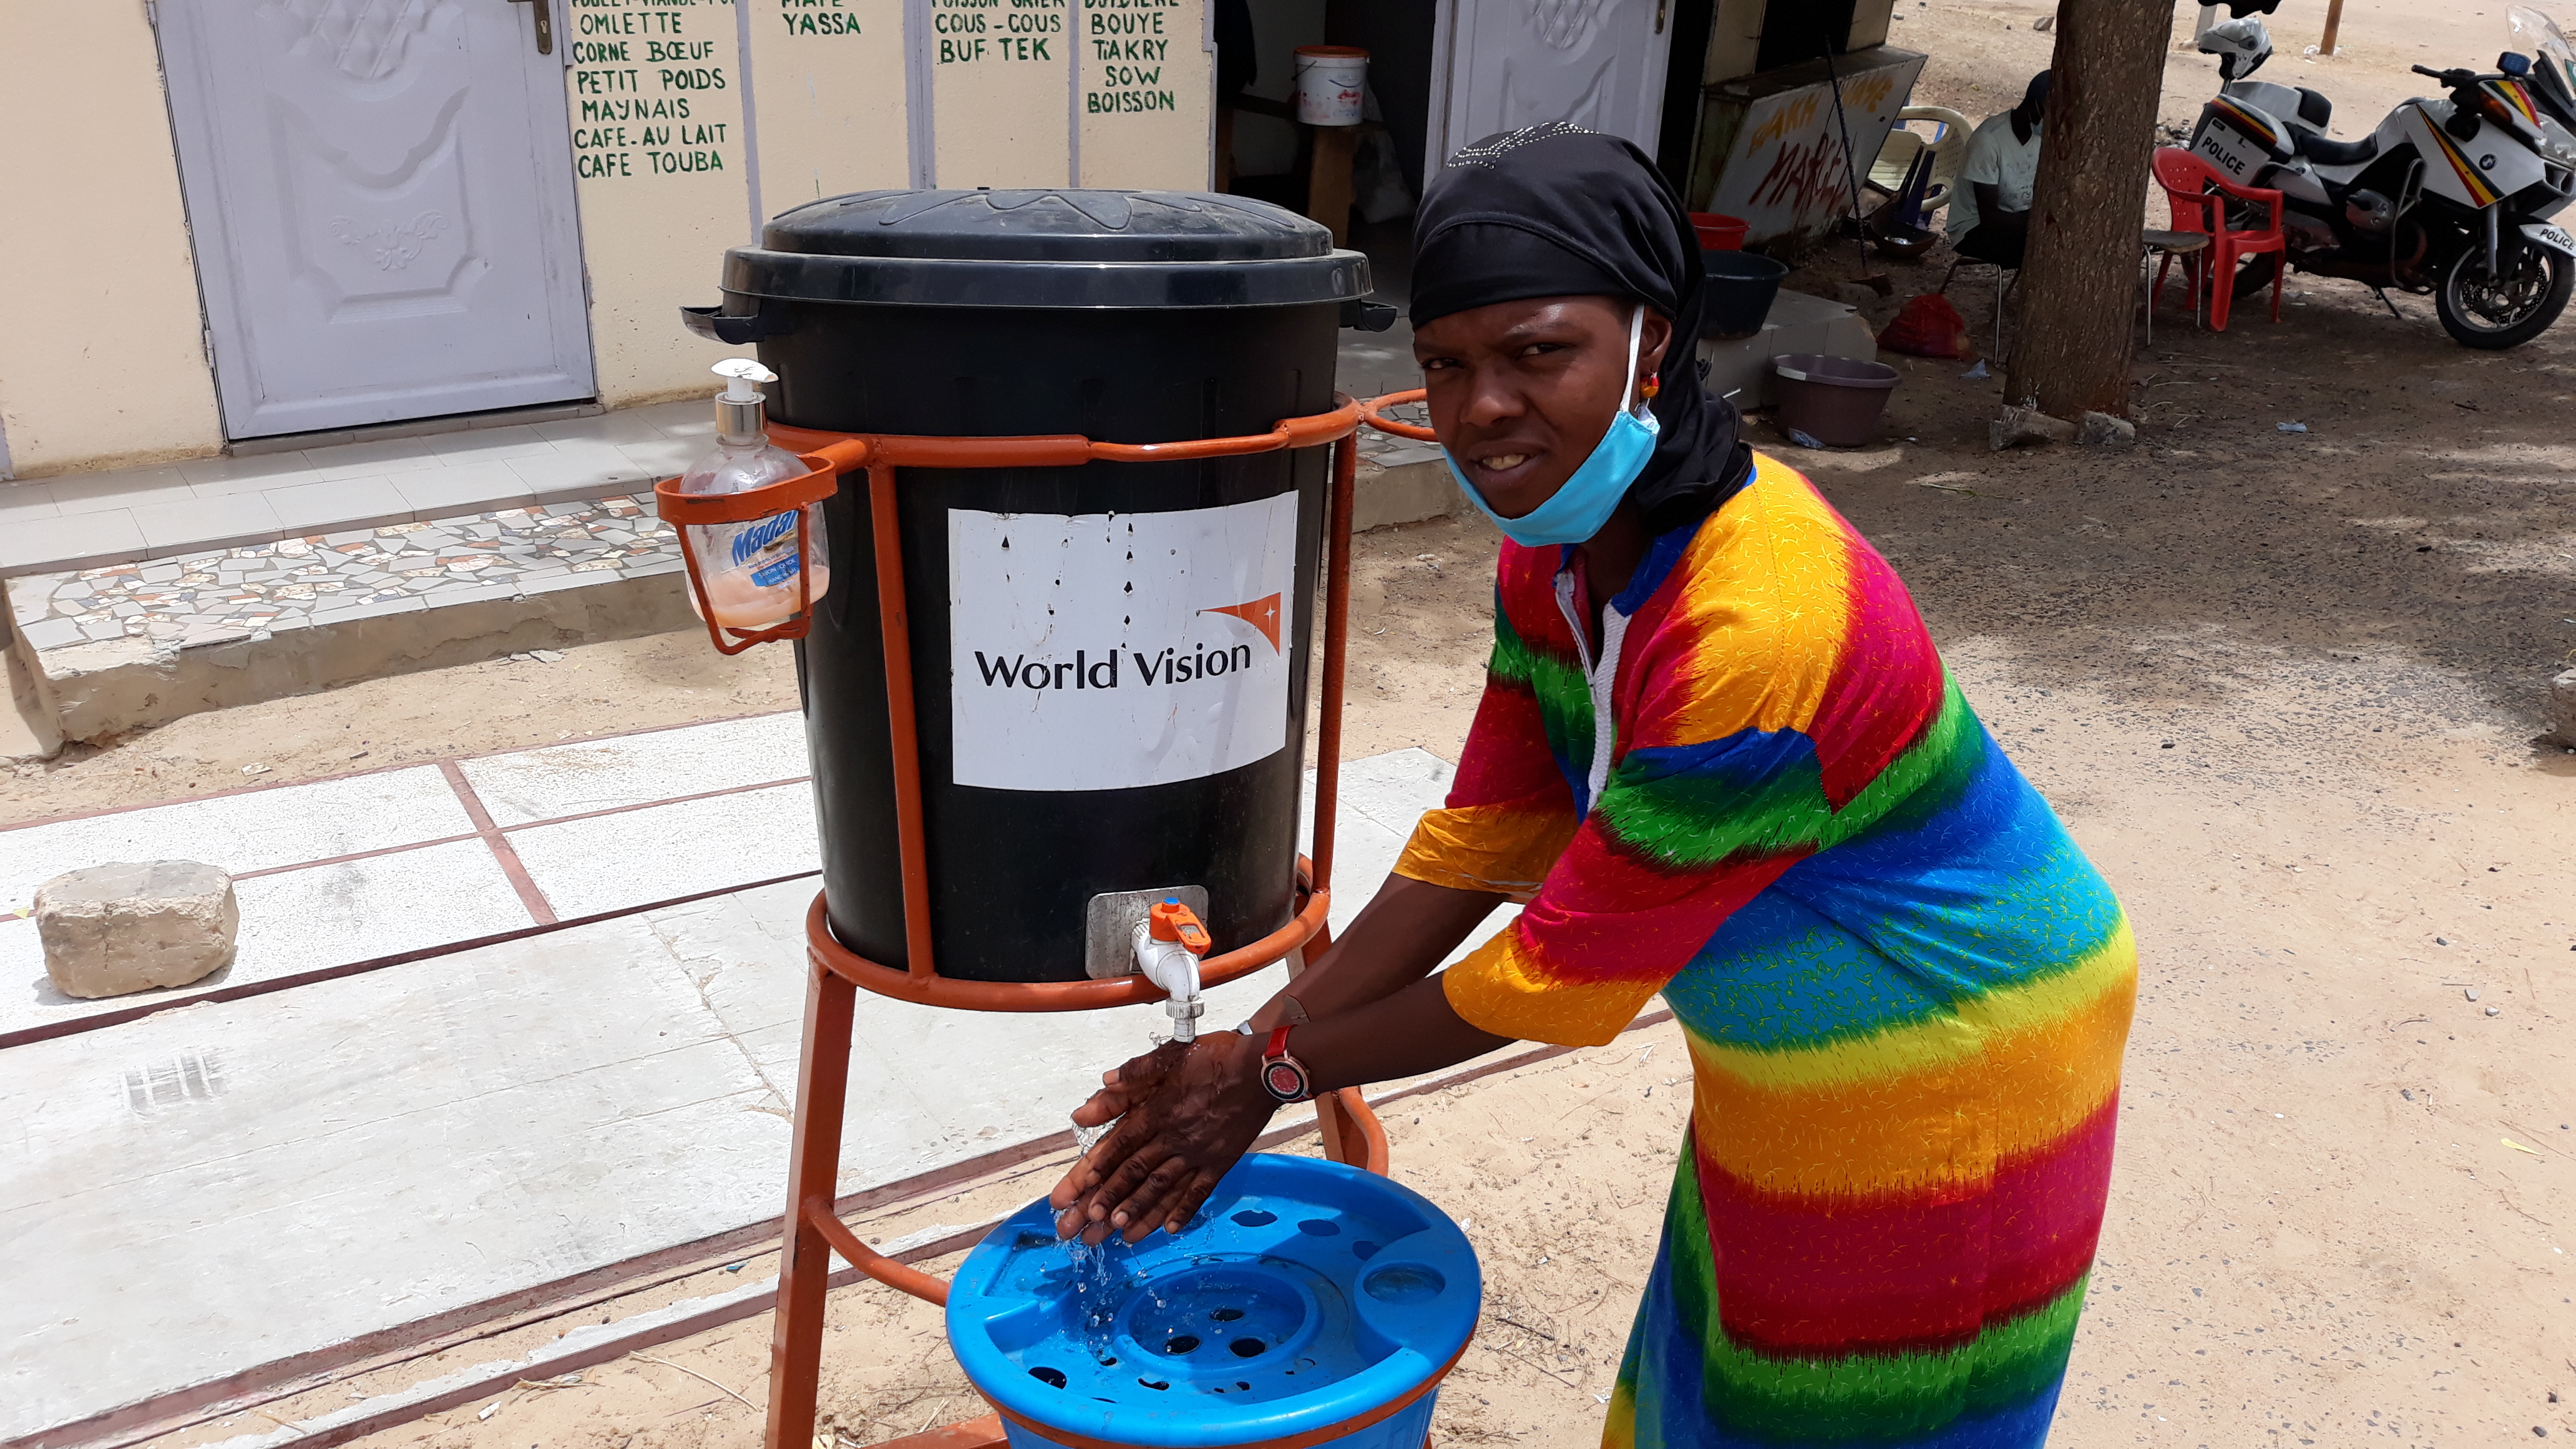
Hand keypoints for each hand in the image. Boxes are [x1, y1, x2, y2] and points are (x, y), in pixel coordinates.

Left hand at [1047, 1032, 1275, 1244]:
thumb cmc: (1216, 1057)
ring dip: (1139, 1211)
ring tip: (1119, 1234)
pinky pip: (1199, 1192)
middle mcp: (1175, 1137)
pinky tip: (1169, 1230)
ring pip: (1163, 1188)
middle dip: (1108, 1200)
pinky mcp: (1221, 1163)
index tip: (1078, 1192)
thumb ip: (1134, 1073)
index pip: (1119, 1145)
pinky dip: (1184, 1212)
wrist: (1264, 1069)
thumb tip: (1102, 1083)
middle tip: (1086, 1224)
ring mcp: (1199, 1153)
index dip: (1096, 1170)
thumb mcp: (1170, 1055)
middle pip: (1135, 1173)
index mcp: (1158, 1111)